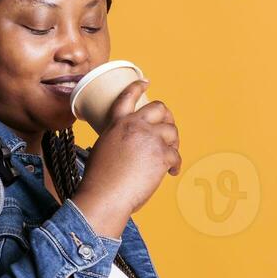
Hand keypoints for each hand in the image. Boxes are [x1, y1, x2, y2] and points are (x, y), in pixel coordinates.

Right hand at [71, 79, 180, 237]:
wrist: (105, 196)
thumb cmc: (100, 181)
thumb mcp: (102, 150)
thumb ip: (117, 141)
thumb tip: (131, 149)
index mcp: (118, 124)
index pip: (128, 97)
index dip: (137, 86)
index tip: (145, 82)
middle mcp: (135, 126)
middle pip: (159, 109)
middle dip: (167, 117)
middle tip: (169, 128)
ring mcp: (150, 139)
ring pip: (172, 131)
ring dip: (173, 143)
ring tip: (170, 156)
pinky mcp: (162, 155)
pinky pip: (176, 155)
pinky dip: (176, 165)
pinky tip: (171, 172)